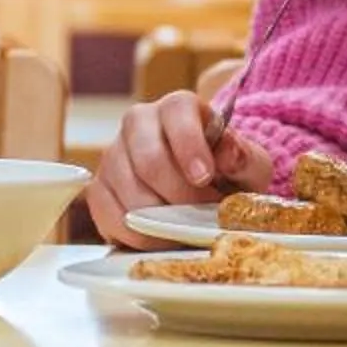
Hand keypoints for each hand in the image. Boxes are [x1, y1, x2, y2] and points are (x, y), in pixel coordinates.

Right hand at [87, 92, 274, 246]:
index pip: (176, 113)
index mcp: (177, 107)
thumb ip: (244, 158)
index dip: (189, 145)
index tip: (205, 177)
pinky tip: (161, 238)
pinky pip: (110, 215)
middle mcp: (138, 123)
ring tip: (187, 228)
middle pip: (149, 159)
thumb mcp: (248, 165)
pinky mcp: (98, 189)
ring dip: (162, 219)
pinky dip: (138, 235)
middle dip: (180, 195)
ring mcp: (113, 155)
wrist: (203, 192)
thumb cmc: (226, 173)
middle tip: (203, 215)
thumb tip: (229, 154)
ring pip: (129, 191)